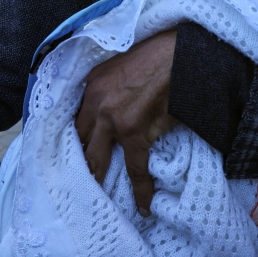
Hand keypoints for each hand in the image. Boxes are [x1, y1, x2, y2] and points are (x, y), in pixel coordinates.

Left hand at [75, 30, 178, 214]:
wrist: (184, 52)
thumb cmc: (162, 53)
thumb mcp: (125, 62)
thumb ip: (113, 84)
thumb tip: (120, 105)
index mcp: (92, 83)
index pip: (75, 118)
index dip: (75, 138)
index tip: (73, 153)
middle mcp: (95, 102)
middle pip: (79, 140)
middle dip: (77, 161)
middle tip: (75, 181)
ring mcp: (113, 118)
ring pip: (97, 158)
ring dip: (97, 177)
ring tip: (97, 196)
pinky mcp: (134, 130)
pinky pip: (135, 167)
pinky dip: (140, 188)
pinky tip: (143, 204)